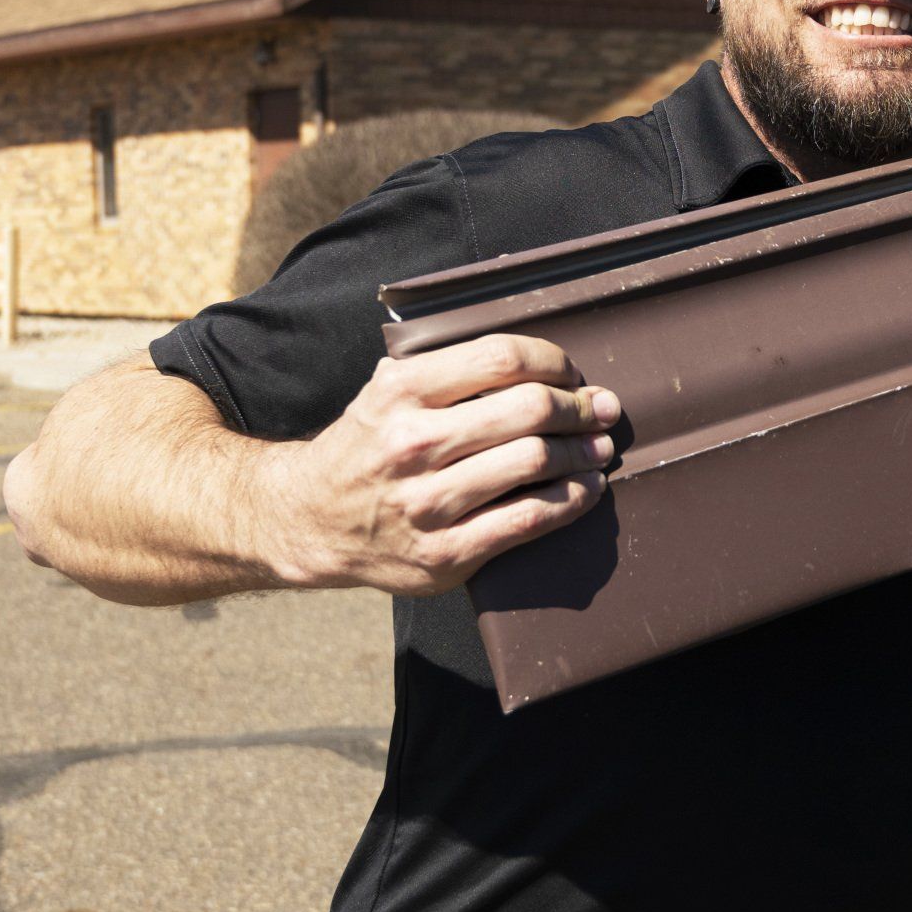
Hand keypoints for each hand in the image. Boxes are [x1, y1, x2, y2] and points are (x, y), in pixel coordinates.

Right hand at [269, 333, 618, 595]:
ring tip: (600, 447)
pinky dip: (571, 501)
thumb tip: (534, 358)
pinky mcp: (444, 553)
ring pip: (533, 463)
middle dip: (578, 407)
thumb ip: (445, 368)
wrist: (310, 520)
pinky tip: (587, 490)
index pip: (500, 358)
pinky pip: (527, 520)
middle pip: (527, 409)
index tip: (570, 375)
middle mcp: (412, 444)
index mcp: (401, 392)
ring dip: (581, 453)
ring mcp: (428, 503)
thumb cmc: (367, 446)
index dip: (552, 362)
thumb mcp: (387, 391)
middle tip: (601, 409)